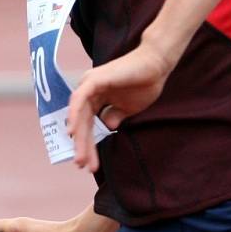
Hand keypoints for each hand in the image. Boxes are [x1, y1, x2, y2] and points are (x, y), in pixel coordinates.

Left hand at [67, 42, 170, 171]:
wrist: (157, 66)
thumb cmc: (145, 83)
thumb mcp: (128, 108)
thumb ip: (115, 116)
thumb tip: (107, 127)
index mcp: (97, 96)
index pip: (88, 124)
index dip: (89, 144)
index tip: (90, 164)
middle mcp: (90, 89)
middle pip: (81, 121)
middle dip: (83, 145)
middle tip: (82, 165)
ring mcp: (90, 83)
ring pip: (79, 114)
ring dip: (79, 137)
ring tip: (81, 158)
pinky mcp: (95, 79)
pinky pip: (80, 99)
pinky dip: (75, 115)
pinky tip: (74, 133)